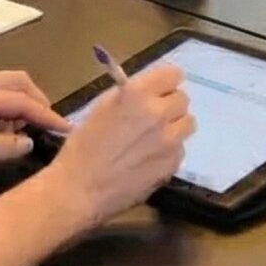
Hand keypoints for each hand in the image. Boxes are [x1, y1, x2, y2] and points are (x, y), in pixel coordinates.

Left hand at [0, 70, 67, 179]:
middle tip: (44, 128)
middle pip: (18, 81)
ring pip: (7, 84)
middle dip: (38, 102)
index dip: (46, 114)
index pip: (20, 100)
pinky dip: (6, 106)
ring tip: (15, 134)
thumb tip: (30, 142)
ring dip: (20, 104)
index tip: (66, 129)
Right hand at [44, 61, 192, 223]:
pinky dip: (169, 152)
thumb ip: (131, 94)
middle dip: (169, 106)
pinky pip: (180, 150)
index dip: (165, 84)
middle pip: (182, 99)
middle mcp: (159, 113)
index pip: (173, 75)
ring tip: (153, 140)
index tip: (158, 92)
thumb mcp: (103, 107)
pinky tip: (148, 160)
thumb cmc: (82, 146)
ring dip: (174, 128)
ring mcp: (169, 140)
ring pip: (187, 124)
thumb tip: (151, 89)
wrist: (78, 190)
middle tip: (152, 119)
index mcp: (138, 94)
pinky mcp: (172, 164)